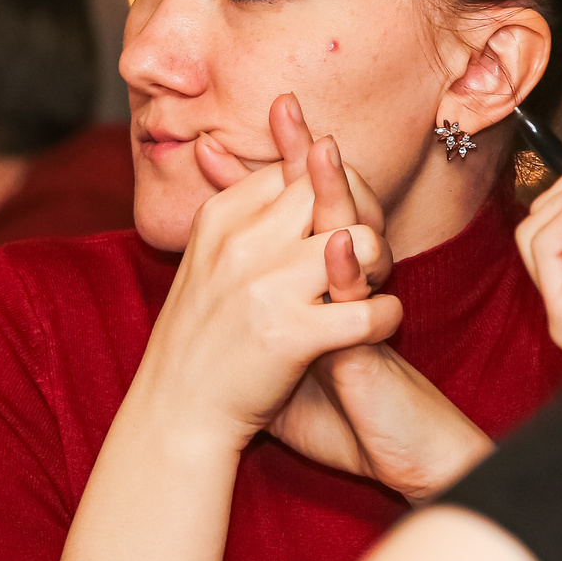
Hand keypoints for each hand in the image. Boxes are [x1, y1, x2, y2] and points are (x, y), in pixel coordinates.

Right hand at [129, 96, 398, 454]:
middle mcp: (242, 242)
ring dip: (380, 265)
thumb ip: (235, 209)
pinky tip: (380, 324)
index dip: (331, 189)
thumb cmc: (199, 336)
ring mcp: (266, 287)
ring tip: (373, 288)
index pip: (295, 171)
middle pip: (332, 194)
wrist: (175, 412)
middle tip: (366, 254)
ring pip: (361, 242)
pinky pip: (369, 309)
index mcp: (221, 217)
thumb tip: (222, 148)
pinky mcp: (291, 336)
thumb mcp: (206, 258)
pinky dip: (387, 316)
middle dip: (363, 217)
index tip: (338, 222)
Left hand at [257, 98, 486, 501]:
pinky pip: (364, 302)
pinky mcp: (375, 343)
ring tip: (319, 149)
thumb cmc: (342, 416)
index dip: (267, 178)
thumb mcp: (285, 362)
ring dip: (338, 196)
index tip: (219, 141)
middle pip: (328, 209)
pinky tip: (334, 247)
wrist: (395, 453)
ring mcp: (361, 308)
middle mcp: (345, 285)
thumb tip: (210, 302)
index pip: (298, 215)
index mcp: (318, 283)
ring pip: (354, 239)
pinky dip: (350, 274)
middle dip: (305, 163)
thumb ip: (260, 325)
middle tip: (285, 108)